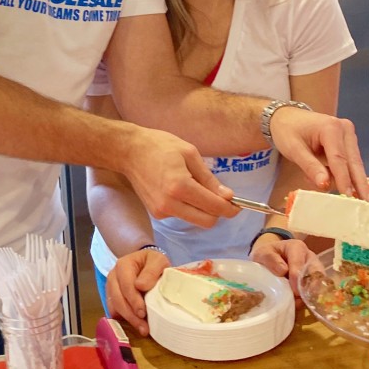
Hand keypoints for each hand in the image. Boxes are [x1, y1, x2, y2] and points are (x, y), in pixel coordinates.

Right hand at [106, 249, 170, 335]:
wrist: (148, 265)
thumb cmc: (153, 263)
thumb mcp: (158, 261)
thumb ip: (151, 271)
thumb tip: (140, 286)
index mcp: (123, 265)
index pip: (126, 284)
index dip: (133, 300)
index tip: (142, 313)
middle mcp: (113, 276)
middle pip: (117, 298)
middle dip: (130, 314)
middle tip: (144, 327)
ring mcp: (111, 288)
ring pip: (114, 307)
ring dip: (127, 319)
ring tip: (142, 329)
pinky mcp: (112, 299)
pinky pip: (113, 312)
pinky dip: (124, 320)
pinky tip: (135, 325)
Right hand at [121, 127, 236, 226]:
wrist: (129, 151)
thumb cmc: (160, 146)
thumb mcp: (189, 153)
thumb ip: (209, 178)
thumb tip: (227, 196)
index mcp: (180, 186)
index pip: (214, 207)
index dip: (230, 209)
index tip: (238, 205)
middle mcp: (170, 204)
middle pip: (206, 222)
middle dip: (218, 212)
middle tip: (222, 198)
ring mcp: (161, 211)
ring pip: (195, 220)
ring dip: (203, 210)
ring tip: (197, 188)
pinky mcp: (156, 213)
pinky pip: (182, 215)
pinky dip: (189, 207)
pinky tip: (181, 190)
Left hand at [249, 235, 323, 300]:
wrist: (268, 260)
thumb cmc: (266, 255)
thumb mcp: (263, 253)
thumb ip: (270, 259)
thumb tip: (283, 270)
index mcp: (296, 247)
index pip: (299, 260)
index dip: (297, 274)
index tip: (294, 289)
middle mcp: (309, 258)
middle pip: (316, 271)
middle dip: (311, 285)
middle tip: (302, 298)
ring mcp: (312, 271)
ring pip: (319, 283)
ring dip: (310, 294)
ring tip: (299, 303)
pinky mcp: (312, 283)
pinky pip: (315, 291)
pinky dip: (308, 299)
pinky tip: (299, 305)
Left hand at [268, 108, 368, 199]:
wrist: (285, 117)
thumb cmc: (287, 131)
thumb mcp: (294, 149)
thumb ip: (310, 167)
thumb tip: (325, 185)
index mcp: (331, 128)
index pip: (339, 159)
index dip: (343, 179)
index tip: (348, 197)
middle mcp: (345, 129)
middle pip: (354, 162)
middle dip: (360, 184)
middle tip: (368, 204)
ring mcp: (348, 135)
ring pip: (353, 164)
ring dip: (348, 180)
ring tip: (344, 195)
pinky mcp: (347, 141)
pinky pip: (348, 162)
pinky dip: (342, 174)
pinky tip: (337, 184)